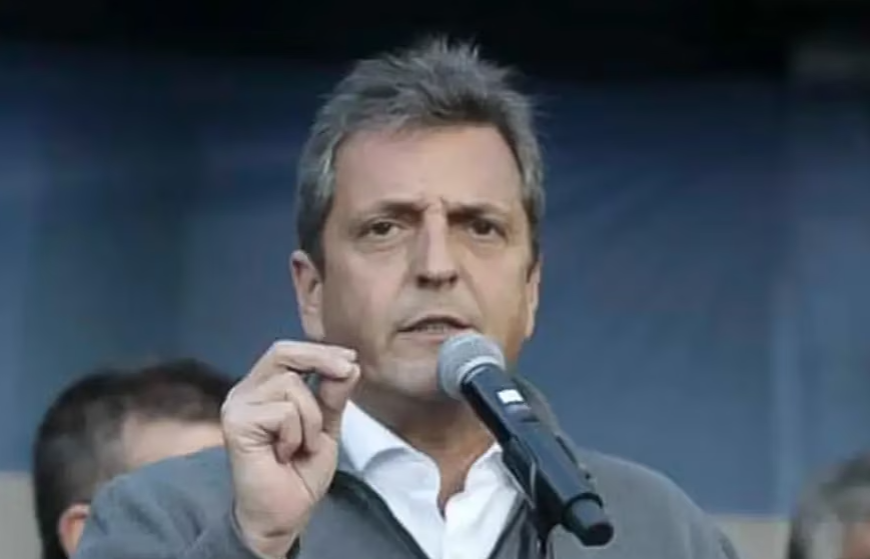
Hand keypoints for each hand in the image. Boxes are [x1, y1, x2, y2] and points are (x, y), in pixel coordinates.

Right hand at [221, 341, 359, 557]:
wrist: (284, 513)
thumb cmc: (300, 473)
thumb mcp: (327, 427)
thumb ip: (333, 395)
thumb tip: (349, 364)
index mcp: (263, 389)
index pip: (288, 353)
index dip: (320, 351)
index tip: (351, 359)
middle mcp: (245, 392)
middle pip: (282, 353)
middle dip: (321, 359)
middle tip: (348, 371)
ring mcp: (238, 406)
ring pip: (291, 385)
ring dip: (312, 418)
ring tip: (302, 445)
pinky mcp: (236, 423)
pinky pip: (284, 412)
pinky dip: (297, 434)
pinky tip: (285, 454)